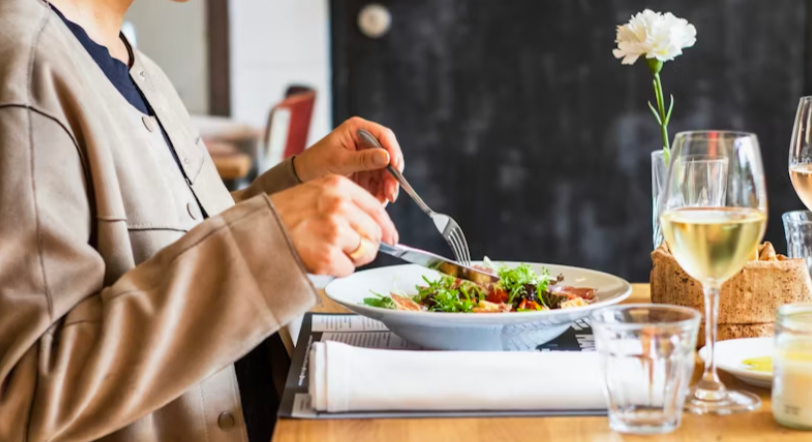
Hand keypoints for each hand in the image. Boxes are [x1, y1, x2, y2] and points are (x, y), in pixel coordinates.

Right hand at [270, 175, 398, 276]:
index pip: (377, 208)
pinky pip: (348, 269)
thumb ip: (345, 202)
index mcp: (338, 186)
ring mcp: (334, 231)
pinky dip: (337, 269)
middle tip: (351, 249)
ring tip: (328, 251)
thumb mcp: (315, 191)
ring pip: (365, 252)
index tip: (392, 238)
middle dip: (367, 245)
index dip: (387, 227)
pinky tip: (319, 259)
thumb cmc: (283, 213)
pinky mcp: (327, 256)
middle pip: (375, 233)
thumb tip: (376, 225)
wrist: (256, 230)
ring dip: (351, 258)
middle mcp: (339, 206)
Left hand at [293, 117, 403, 203]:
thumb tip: (386, 157)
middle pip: (389, 155)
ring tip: (385, 199)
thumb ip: (363, 159)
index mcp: (358, 129)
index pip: (384, 136)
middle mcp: (365, 141)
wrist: (302, 176)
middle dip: (392, 174)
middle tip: (392, 191)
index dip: (393, 150)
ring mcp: (367, 156)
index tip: (396, 167)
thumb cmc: (316, 162)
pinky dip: (381, 191)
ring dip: (388, 185)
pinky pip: (380, 181)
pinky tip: (379, 200)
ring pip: (386, 170)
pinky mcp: (366, 171)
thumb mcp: (339, 161)